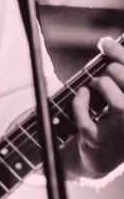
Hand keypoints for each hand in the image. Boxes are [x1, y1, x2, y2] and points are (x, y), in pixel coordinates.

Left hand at [71, 36, 123, 177]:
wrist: (102, 156)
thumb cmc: (115, 117)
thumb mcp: (122, 93)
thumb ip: (120, 69)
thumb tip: (105, 42)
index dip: (120, 54)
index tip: (104, 43)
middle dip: (113, 71)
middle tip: (106, 74)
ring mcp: (123, 134)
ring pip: (116, 98)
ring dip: (101, 84)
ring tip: (95, 85)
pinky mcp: (101, 142)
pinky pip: (87, 116)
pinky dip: (80, 102)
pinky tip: (82, 95)